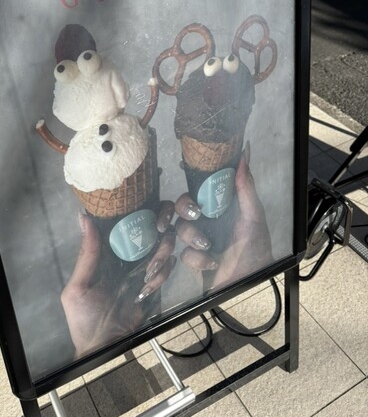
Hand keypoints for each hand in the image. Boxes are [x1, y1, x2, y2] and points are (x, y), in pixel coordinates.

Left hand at [61, 213, 175, 357]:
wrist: (102, 350)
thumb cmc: (83, 319)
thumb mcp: (78, 288)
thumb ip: (86, 255)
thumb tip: (83, 218)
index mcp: (103, 258)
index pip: (119, 231)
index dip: (132, 218)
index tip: (143, 205)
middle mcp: (122, 262)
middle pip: (143, 240)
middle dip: (154, 233)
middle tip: (162, 229)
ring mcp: (137, 275)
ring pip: (156, 253)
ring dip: (162, 251)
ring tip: (160, 254)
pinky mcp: (150, 289)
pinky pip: (162, 274)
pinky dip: (162, 273)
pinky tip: (155, 278)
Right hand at [175, 145, 272, 288]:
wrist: (251, 281)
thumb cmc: (255, 246)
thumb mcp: (253, 216)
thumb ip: (245, 187)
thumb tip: (244, 154)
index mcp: (220, 207)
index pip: (200, 188)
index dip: (191, 183)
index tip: (186, 176)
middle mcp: (207, 220)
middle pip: (183, 205)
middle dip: (185, 207)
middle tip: (195, 213)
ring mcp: (199, 239)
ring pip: (181, 228)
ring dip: (192, 236)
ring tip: (208, 245)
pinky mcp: (194, 259)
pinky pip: (184, 252)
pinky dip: (198, 258)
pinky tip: (212, 262)